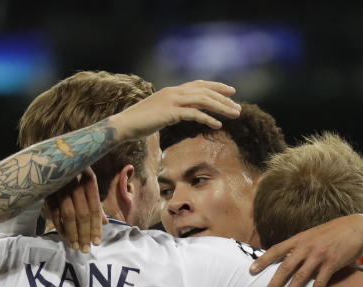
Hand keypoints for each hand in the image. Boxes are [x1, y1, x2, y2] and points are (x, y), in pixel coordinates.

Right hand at [43, 168, 107, 251]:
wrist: (49, 157)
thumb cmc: (73, 172)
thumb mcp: (86, 182)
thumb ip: (95, 202)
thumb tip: (104, 223)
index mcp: (89, 179)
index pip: (95, 208)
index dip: (96, 226)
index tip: (97, 242)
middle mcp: (76, 182)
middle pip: (82, 213)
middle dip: (84, 233)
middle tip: (86, 249)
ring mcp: (60, 187)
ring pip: (68, 214)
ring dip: (72, 233)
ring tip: (75, 246)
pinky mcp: (47, 191)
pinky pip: (54, 212)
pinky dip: (59, 225)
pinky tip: (64, 236)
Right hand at [110, 80, 240, 141]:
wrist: (124, 125)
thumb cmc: (139, 122)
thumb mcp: (159, 113)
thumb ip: (172, 110)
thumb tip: (182, 114)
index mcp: (172, 91)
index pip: (199, 84)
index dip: (216, 87)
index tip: (231, 92)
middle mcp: (174, 92)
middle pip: (205, 92)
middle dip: (224, 99)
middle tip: (238, 108)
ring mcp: (172, 101)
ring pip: (203, 100)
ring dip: (221, 107)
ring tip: (234, 115)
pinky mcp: (170, 113)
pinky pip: (194, 114)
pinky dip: (207, 118)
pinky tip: (217, 125)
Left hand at [251, 214, 362, 286]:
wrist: (356, 227)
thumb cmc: (332, 233)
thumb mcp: (311, 235)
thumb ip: (298, 245)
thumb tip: (282, 255)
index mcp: (299, 239)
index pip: (276, 250)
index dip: (263, 261)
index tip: (251, 271)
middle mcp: (306, 247)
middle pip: (285, 268)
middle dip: (273, 284)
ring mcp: (319, 255)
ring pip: (300, 278)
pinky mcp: (332, 263)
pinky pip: (320, 283)